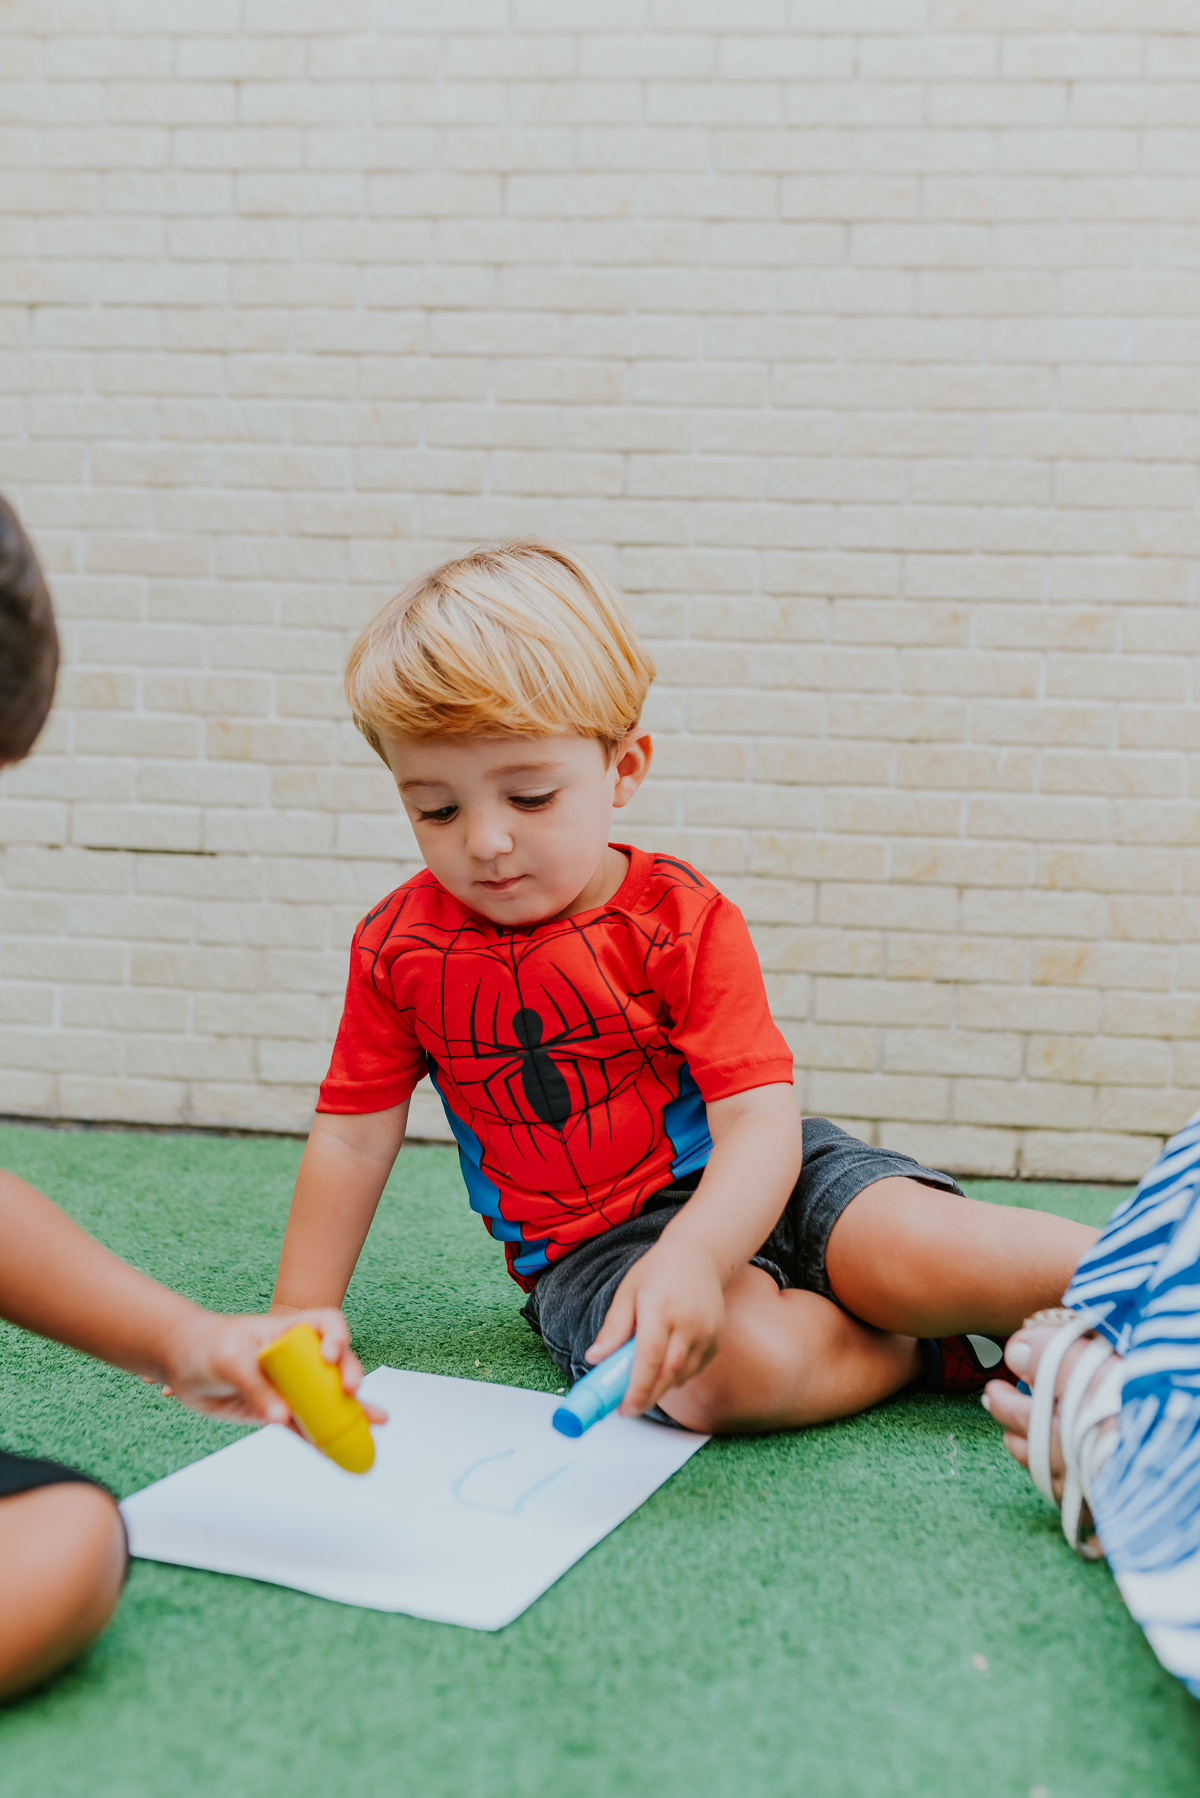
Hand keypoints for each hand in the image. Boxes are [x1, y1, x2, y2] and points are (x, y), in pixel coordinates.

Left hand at [159, 1308, 387, 1430]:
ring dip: (350, 1412)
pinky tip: (338, 1452)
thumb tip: (281, 1416)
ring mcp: (288, 1385)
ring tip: (376, 1423)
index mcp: (289, 1331)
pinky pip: (303, 1426)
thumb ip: (256, 1386)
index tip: (330, 1355)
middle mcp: (296, 1356)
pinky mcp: (276, 1411)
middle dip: (349, 1378)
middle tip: (352, 1393)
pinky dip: (320, 1440)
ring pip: (325, 1400)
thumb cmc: (208, 1346)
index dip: (336, 1338)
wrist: (182, 1364)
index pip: (325, 1324)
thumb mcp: (230, 1359)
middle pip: (334, 1365)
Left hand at [586, 1241, 724, 1417]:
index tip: (624, 1408)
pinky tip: (664, 1366)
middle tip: (629, 1408)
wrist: (699, 1255)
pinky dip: (677, 1375)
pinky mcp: (717, 1339)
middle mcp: (687, 1323)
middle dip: (647, 1397)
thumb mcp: (627, 1292)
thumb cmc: (658, 1272)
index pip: (648, 1358)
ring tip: (643, 1384)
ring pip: (682, 1375)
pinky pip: (695, 1369)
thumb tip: (594, 1358)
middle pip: (667, 1374)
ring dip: (661, 1387)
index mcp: (660, 1309)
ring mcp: (707, 1332)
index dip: (636, 1389)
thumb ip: (613, 1328)